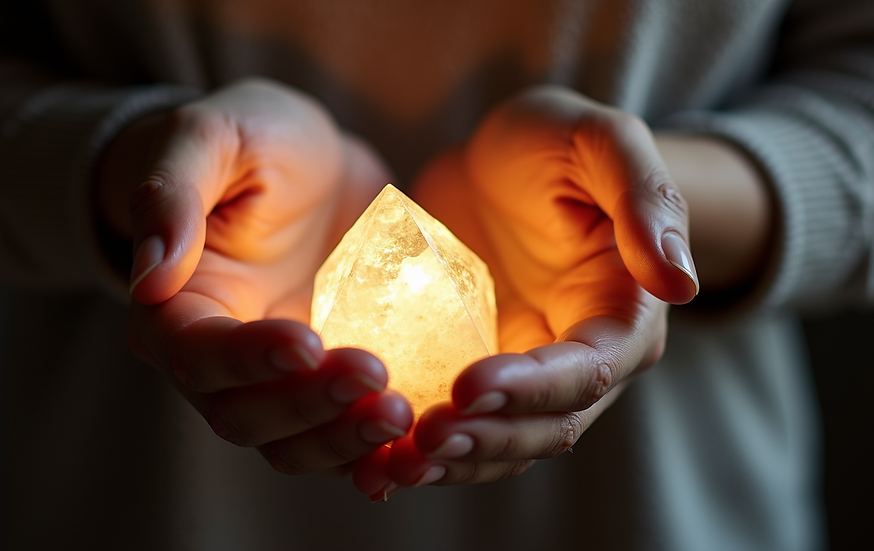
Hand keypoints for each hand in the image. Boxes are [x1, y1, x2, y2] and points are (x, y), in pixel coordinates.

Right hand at [99, 79, 412, 475]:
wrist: (311, 164)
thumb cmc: (251, 140)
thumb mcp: (211, 138)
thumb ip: (171, 194)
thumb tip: (149, 277)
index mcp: (174, 308)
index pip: (195, 354)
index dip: (248, 358)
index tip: (308, 340)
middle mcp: (216, 361)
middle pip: (243, 415)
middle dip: (307, 407)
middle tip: (375, 375)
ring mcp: (274, 382)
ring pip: (292, 445)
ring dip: (343, 442)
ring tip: (402, 415)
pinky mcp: (326, 386)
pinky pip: (342, 436)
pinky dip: (375, 457)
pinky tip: (416, 451)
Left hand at [352, 86, 697, 499]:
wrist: (499, 164)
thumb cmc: (555, 144)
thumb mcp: (601, 142)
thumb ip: (645, 198)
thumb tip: (680, 283)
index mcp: (622, 314)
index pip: (588, 370)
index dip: (533, 388)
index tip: (469, 386)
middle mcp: (580, 360)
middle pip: (545, 427)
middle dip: (488, 438)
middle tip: (423, 436)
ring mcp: (525, 376)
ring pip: (501, 444)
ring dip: (454, 462)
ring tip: (394, 464)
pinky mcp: (474, 375)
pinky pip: (459, 427)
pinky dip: (424, 450)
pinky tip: (376, 459)